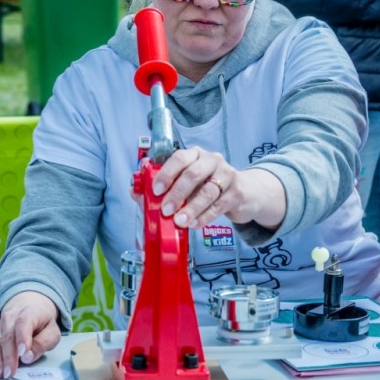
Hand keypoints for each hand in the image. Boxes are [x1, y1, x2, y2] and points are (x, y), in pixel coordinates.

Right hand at [0, 291, 61, 379]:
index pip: (23, 324)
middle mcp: (11, 318)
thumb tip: (28, 357)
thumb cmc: (43, 323)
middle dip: (8, 357)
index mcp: (29, 313)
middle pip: (7, 337)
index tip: (22, 355)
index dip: (22, 339)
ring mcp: (0, 326)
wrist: (29, 305)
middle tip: (9, 373)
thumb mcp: (52, 331)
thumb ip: (43, 343)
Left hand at [147, 147, 285, 231]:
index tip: (156, 190)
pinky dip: (204, 217)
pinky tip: (194, 224)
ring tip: (180, 221)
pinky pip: (219, 206)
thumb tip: (134, 191)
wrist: (245, 192)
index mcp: (196, 154)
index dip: (166, 173)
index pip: (179, 157)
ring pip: (207, 192)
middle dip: (177, 193)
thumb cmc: (209, 186)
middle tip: (165, 210)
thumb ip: (162, 186)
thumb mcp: (187, 183)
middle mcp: (212, 160)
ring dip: (191, 208)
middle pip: (193, 174)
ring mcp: (227, 175)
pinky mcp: (237, 192)